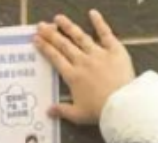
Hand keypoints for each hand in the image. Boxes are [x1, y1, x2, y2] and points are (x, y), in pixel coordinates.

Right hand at [35, 10, 135, 125]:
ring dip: (68, 26)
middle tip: (41, 25)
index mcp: (72, 76)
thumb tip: (48, 111)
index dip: (45, 48)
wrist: (121, 104)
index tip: (36, 39)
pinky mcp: (114, 50)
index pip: (55, 59)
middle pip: (64, 45)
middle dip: (51, 34)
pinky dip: (99, 22)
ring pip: (80, 37)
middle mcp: (82, 61)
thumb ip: (62, 111)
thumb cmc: (99, 111)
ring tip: (58, 18)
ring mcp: (98, 53)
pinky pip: (106, 33)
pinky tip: (92, 13)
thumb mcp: (78, 115)